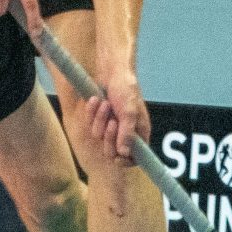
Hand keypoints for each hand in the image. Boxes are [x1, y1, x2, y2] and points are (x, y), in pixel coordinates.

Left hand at [83, 58, 151, 178]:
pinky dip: (92, 114)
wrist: (111, 70)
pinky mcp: (100, 119)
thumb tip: (123, 153)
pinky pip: (92, 126)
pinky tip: (96, 101)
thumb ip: (126, 133)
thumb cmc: (126, 88)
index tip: (117, 158)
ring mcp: (113, 126)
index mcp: (140, 132)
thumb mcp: (128, 112)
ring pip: (100, 137)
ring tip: (105, 104)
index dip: (127, 161)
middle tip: (112, 122)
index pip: (136, 157)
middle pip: (114, 151)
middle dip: (109, 137)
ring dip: (100, 120)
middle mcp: (127, 131)